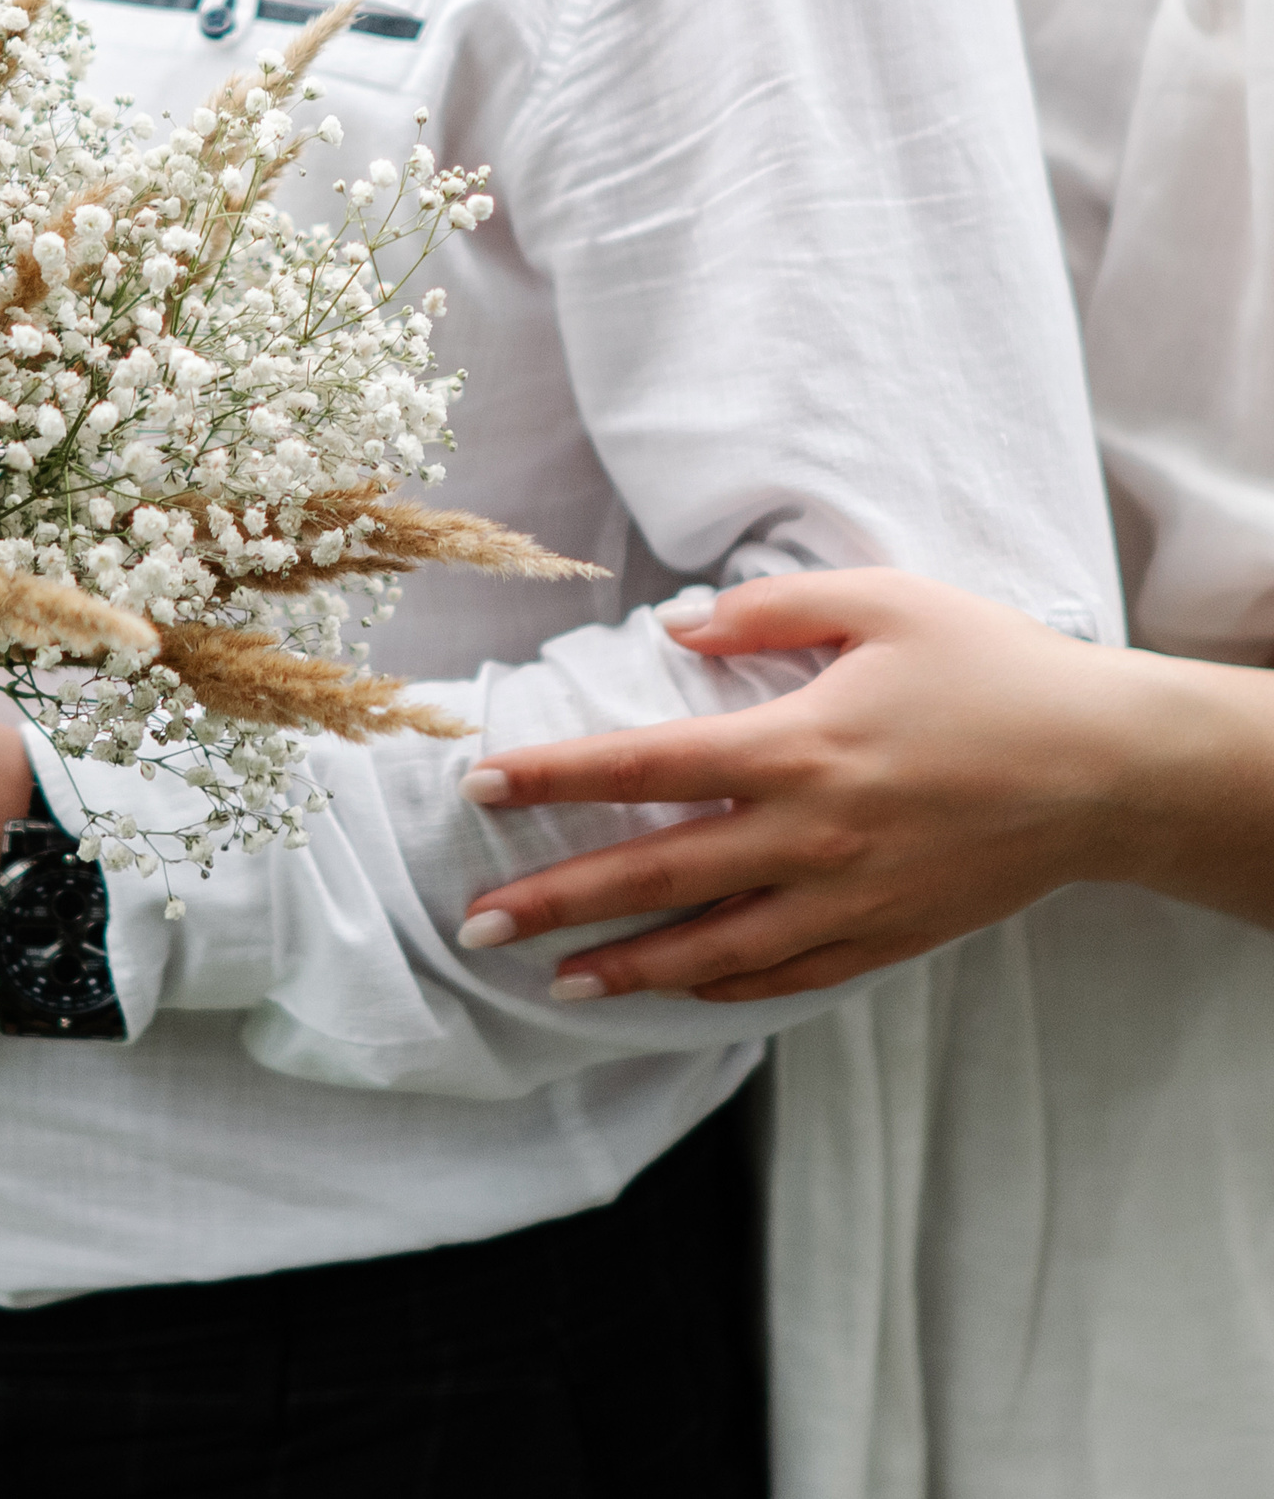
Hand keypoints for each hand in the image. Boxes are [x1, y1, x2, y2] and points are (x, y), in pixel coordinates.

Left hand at [456, 570, 1148, 1000]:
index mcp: (796, 745)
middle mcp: (810, 833)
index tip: (480, 786)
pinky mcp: (887, 936)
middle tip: (475, 924)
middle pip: (654, 876)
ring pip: (710, 948)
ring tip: (553, 982)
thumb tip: (675, 628)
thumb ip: (769, 606)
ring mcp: (847, 897)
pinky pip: (786, 975)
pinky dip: (721, 987)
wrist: (1115, 768)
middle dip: (556, 903)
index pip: (641, 765)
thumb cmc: (996, 671)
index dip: (552, 777)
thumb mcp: (887, 602)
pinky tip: (673, 988)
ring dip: (624, 968)